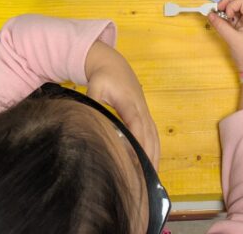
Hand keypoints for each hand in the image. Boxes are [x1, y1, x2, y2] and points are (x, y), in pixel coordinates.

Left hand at [84, 42, 159, 167]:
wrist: (113, 64)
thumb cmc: (103, 77)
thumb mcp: (94, 87)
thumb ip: (93, 103)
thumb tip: (88, 120)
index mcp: (129, 101)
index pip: (136, 123)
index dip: (139, 141)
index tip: (139, 159)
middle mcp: (140, 107)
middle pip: (149, 133)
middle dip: (149, 155)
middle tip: (146, 177)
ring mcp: (145, 110)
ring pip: (154, 135)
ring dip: (154, 154)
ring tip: (152, 176)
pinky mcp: (144, 114)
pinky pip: (153, 133)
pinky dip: (154, 147)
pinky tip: (152, 162)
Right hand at [208, 0, 242, 71]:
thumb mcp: (232, 40)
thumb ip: (220, 25)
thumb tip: (210, 14)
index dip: (231, 3)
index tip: (222, 12)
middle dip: (229, 0)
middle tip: (218, 8)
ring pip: (241, 5)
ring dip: (229, 6)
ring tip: (220, 14)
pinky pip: (239, 14)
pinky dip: (230, 14)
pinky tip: (224, 19)